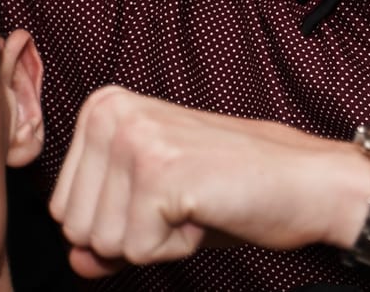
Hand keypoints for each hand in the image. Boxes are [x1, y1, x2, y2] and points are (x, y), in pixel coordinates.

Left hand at [49, 86, 369, 276]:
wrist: (306, 181)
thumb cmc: (236, 187)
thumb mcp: (154, 208)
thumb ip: (106, 232)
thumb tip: (75, 260)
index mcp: (103, 108)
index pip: (63, 208)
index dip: (120, 222)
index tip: (167, 193)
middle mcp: (112, 113)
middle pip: (76, 228)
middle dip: (132, 235)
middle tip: (184, 200)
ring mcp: (134, 139)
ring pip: (102, 243)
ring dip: (155, 240)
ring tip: (195, 202)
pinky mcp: (158, 171)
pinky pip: (138, 251)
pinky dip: (176, 247)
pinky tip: (206, 210)